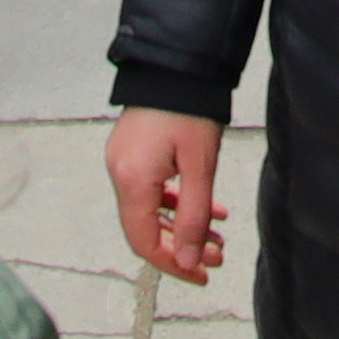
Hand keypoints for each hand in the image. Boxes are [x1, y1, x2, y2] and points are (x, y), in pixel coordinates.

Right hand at [106, 107, 229, 283]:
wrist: (178, 63)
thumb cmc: (190, 107)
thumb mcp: (200, 166)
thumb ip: (193, 218)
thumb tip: (189, 260)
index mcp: (131, 180)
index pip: (144, 241)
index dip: (173, 264)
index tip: (202, 275)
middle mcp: (120, 173)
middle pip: (146, 228)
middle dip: (182, 246)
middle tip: (217, 255)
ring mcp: (124, 161)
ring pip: (151, 209)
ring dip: (182, 225)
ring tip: (218, 235)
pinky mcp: (133, 151)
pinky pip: (152, 189)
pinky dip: (176, 202)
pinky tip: (207, 207)